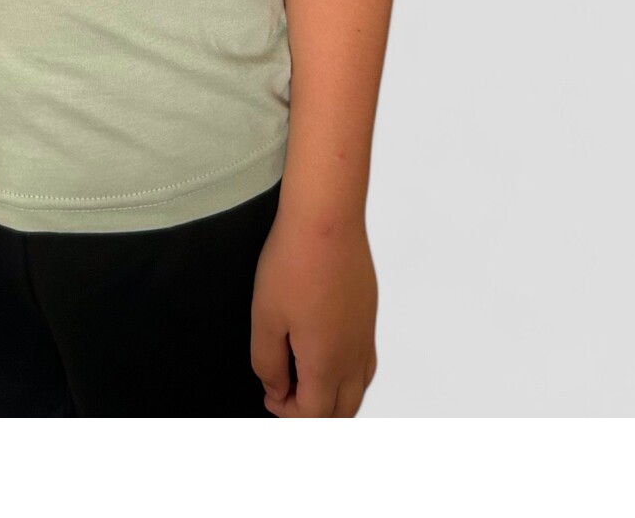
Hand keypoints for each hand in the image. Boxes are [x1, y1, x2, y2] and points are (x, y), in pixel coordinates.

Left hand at [249, 209, 378, 416]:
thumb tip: (276, 389)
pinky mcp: (368, 315)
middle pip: (342, 412)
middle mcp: (353, 356)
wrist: (327, 219)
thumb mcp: (265, 318)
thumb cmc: (295, 262)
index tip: (269, 394)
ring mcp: (365, 335)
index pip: (314, 414)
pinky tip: (328, 357)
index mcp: (327, 363)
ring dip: (332, 397)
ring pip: (357, 390)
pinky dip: (347, 376)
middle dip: (312, 413)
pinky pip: (365, 364)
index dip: (287, 413)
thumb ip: (268, 363)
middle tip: (285, 395)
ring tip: (303, 380)